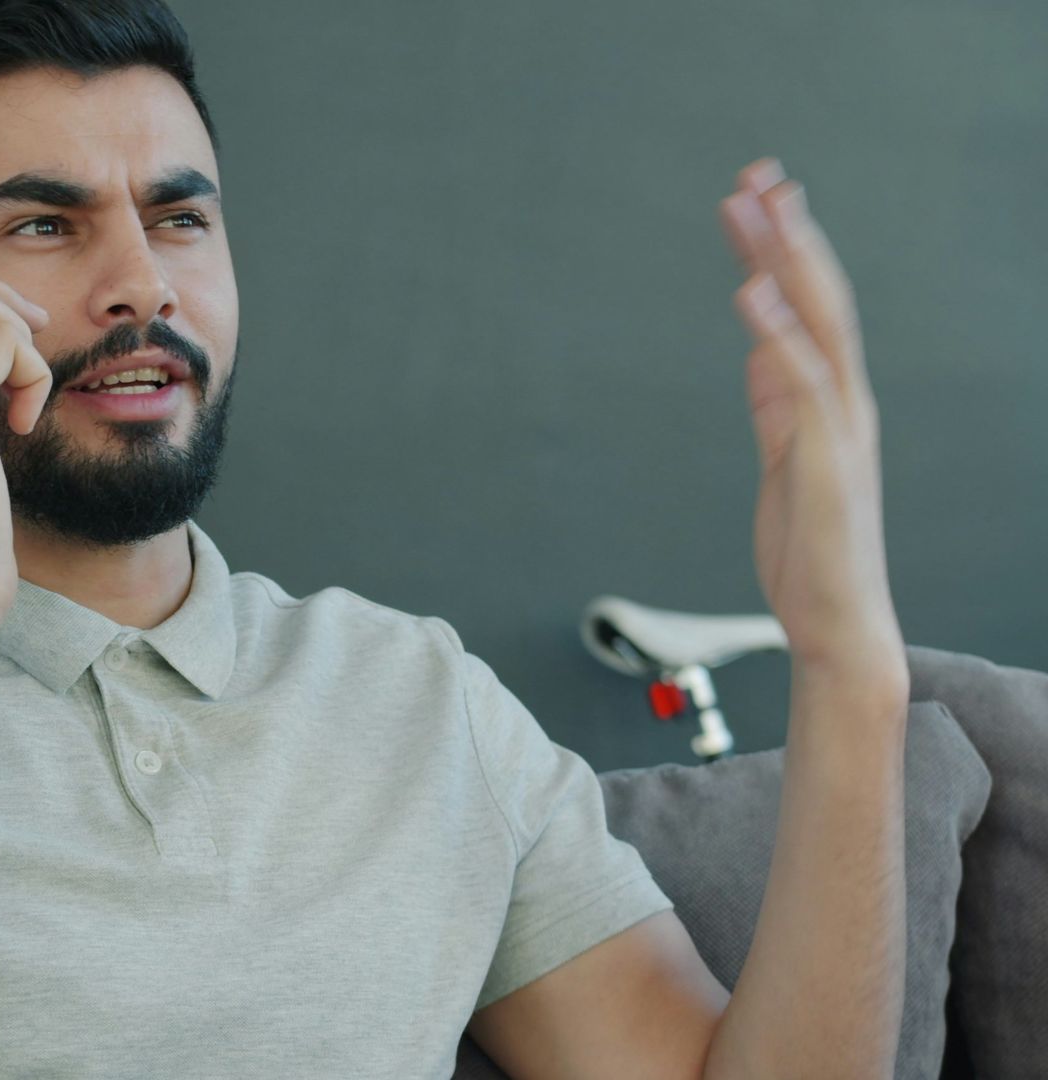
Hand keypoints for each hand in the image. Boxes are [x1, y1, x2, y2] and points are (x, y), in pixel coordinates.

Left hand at [719, 158, 906, 689]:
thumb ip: (774, 406)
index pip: (810, 306)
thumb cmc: (809, 548)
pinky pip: (803, 383)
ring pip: (818, 324)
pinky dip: (781, 334)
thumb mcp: (782, 460)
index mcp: (829, 400)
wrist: (833, 621)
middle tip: (760, 174)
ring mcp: (841, 427)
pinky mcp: (827, 458)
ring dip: (786, 263)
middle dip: (790, 233)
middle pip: (820, 297)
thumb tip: (759, 352)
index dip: (786, 251)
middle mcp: (844, 401)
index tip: (759, 198)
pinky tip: (754, 294)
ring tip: (757, 208)